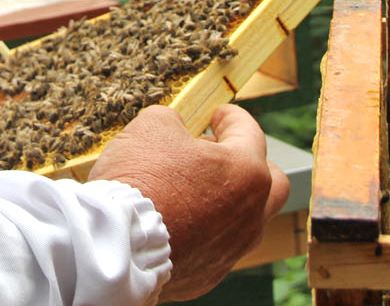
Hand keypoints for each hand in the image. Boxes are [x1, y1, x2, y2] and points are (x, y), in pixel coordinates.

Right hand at [89, 103, 287, 301]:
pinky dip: (204, 229)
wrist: (118, 244)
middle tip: (218, 153)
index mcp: (246, 171)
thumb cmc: (141, 180)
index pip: (250, 134)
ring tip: (194, 187)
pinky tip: (177, 220)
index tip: (218, 115)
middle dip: (249, 164)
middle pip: (271, 184)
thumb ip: (173, 122)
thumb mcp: (152, 126)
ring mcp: (233, 248)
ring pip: (245, 218)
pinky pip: (217, 244)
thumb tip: (175, 130)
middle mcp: (251, 213)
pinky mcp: (210, 274)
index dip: (232, 119)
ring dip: (226, 199)